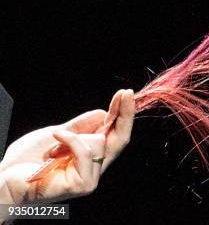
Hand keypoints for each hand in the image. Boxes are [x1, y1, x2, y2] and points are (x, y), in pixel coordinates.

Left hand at [0, 89, 133, 204]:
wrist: (4, 177)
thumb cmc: (25, 161)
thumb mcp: (58, 133)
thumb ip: (81, 126)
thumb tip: (104, 113)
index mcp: (90, 155)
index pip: (115, 134)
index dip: (123, 114)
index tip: (125, 94)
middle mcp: (93, 167)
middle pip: (121, 140)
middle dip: (124, 114)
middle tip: (125, 94)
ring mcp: (89, 177)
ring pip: (99, 143)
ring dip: (76, 136)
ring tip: (55, 142)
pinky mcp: (82, 184)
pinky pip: (85, 152)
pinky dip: (71, 141)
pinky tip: (56, 139)